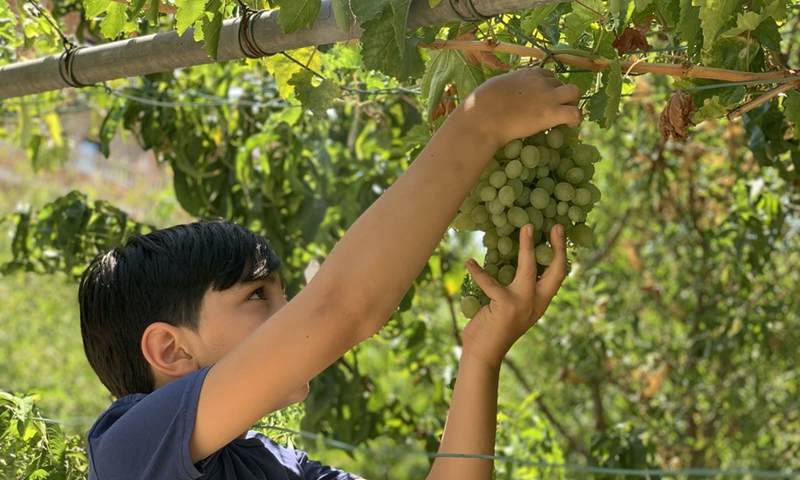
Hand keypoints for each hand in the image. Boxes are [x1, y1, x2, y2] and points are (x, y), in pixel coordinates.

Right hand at [458, 68, 581, 149]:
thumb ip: (510, 86)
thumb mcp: (498, 85)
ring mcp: (549, 96)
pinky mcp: (552, 113)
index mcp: (529, 72)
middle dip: (559, 95)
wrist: (484, 118)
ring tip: (564, 116)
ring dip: (571, 103)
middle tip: (554, 109)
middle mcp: (542, 80)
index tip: (542, 100)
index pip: (547, 75)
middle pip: (561, 83)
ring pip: (574, 93)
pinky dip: (576, 119)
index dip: (547, 88)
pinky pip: (575, 113)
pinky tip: (569, 126)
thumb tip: (509, 94)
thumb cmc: (483, 103)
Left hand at [461, 223, 567, 367]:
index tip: (560, 233)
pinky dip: (478, 271)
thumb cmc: (493, 328)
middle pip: (555, 271)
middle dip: (557, 247)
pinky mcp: (504, 305)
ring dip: (527, 247)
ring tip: (526, 228)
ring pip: (528, 269)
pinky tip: (469, 262)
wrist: (482, 353)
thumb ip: (516, 290)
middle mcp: (536, 303)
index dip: (561, 254)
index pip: (558, 276)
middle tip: (556, 226)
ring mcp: (522, 304)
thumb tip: (509, 261)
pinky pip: (490, 283)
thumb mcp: (512, 308)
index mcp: (540, 302)